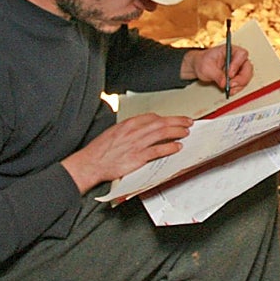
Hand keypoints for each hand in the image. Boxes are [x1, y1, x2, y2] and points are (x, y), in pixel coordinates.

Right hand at [61, 112, 192, 193]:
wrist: (91, 163)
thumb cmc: (100, 150)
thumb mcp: (114, 132)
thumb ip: (129, 129)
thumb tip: (143, 129)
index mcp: (128, 124)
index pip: (152, 117)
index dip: (166, 118)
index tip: (173, 119)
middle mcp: (134, 131)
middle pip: (161, 122)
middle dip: (177, 121)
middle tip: (188, 122)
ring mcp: (137, 144)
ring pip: (162, 134)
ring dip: (177, 132)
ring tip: (186, 132)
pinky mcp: (138, 157)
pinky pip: (158, 150)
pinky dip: (169, 148)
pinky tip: (177, 147)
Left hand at [182, 44, 253, 94]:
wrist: (199, 67)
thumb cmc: (203, 61)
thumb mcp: (206, 67)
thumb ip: (216, 75)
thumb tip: (224, 82)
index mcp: (230, 50)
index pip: (241, 54)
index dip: (237, 64)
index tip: (229, 74)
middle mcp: (237, 58)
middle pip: (247, 67)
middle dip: (241, 78)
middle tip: (231, 84)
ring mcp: (238, 68)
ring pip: (246, 76)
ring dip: (239, 85)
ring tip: (229, 88)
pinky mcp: (237, 77)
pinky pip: (242, 83)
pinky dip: (237, 88)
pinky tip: (230, 90)